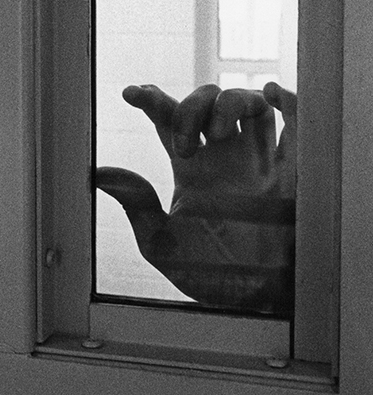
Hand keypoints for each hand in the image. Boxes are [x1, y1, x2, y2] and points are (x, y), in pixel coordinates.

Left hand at [95, 83, 296, 313]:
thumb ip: (136, 205)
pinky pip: (296, 123)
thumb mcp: (162, 243)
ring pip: (248, 103)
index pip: (170, 118)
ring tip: (218, 132)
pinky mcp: (294, 172)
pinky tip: (269, 92)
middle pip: (207, 100)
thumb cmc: (209, 276)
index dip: (152, 98)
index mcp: (191, 169)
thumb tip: (99, 173)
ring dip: (231, 101)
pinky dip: (286, 99)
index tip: (131, 94)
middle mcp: (225, 158)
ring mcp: (259, 161)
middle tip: (186, 147)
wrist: (255, 303)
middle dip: (192, 108)